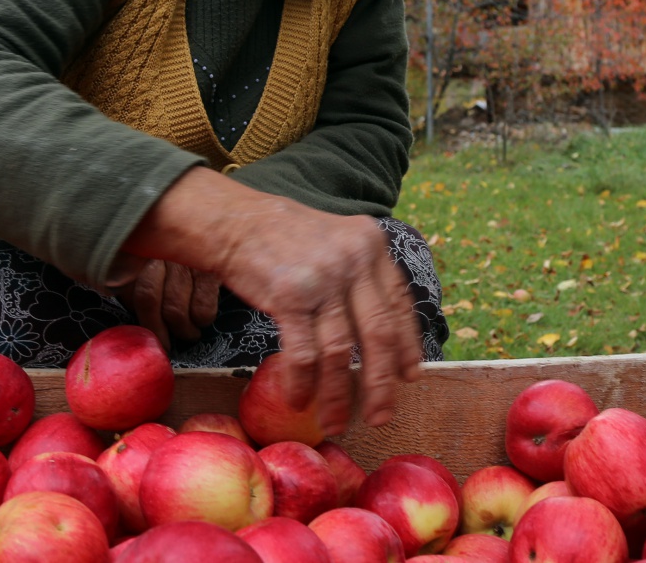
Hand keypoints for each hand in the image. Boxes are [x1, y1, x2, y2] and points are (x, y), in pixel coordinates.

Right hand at [123, 168, 420, 435]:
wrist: (235, 221)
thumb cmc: (284, 238)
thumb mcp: (337, 241)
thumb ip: (362, 274)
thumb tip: (383, 331)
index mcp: (372, 245)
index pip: (400, 304)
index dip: (407, 345)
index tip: (410, 377)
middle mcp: (354, 259)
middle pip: (378, 334)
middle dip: (381, 384)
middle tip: (382, 416)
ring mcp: (322, 277)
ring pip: (340, 352)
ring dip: (338, 396)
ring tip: (336, 423)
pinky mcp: (289, 295)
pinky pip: (304, 353)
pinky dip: (303, 384)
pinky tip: (300, 401)